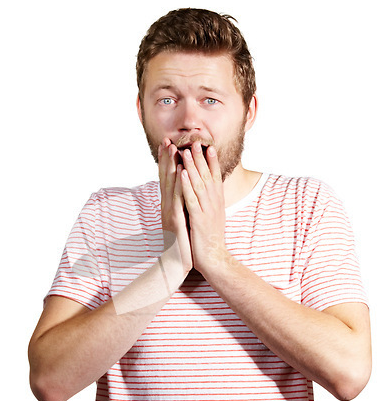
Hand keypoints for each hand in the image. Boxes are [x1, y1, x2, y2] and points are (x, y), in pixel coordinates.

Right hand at [158, 138, 192, 274]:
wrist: (176, 264)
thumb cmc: (180, 244)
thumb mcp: (179, 222)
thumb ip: (178, 208)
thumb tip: (181, 196)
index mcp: (168, 206)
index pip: (167, 181)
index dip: (166, 163)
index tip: (168, 146)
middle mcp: (166, 207)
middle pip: (165, 179)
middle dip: (166, 159)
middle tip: (167, 140)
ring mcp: (169, 213)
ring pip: (170, 186)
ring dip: (171, 166)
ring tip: (173, 149)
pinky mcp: (176, 221)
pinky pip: (178, 199)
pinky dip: (179, 184)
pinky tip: (182, 173)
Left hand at [180, 142, 226, 275]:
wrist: (214, 259)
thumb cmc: (211, 238)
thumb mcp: (214, 217)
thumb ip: (211, 203)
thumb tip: (209, 192)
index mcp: (218, 203)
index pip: (216, 178)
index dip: (212, 162)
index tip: (209, 146)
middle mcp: (214, 203)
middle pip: (207, 176)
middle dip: (201, 158)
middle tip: (196, 141)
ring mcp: (207, 210)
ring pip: (199, 184)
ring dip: (192, 166)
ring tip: (186, 151)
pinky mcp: (198, 219)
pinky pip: (191, 199)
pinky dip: (186, 185)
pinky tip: (182, 174)